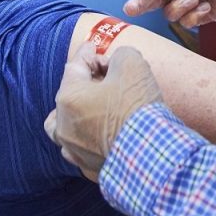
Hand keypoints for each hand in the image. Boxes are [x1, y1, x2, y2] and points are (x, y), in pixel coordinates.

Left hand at [44, 42, 162, 181]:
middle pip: (68, 96)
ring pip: (64, 129)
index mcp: (68, 98)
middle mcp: (64, 126)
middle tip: (105, 77)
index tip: (94, 47)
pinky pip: (83, 149)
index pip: (75, 66)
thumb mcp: (132, 63)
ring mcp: (75, 151)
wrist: (151, 153)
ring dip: (77, 115)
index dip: (88, 53)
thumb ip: (119, 55)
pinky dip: (89, 139)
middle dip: (85, 83)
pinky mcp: (90, 169)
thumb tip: (117, 62)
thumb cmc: (137, 107)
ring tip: (92, 109)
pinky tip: (102, 134)